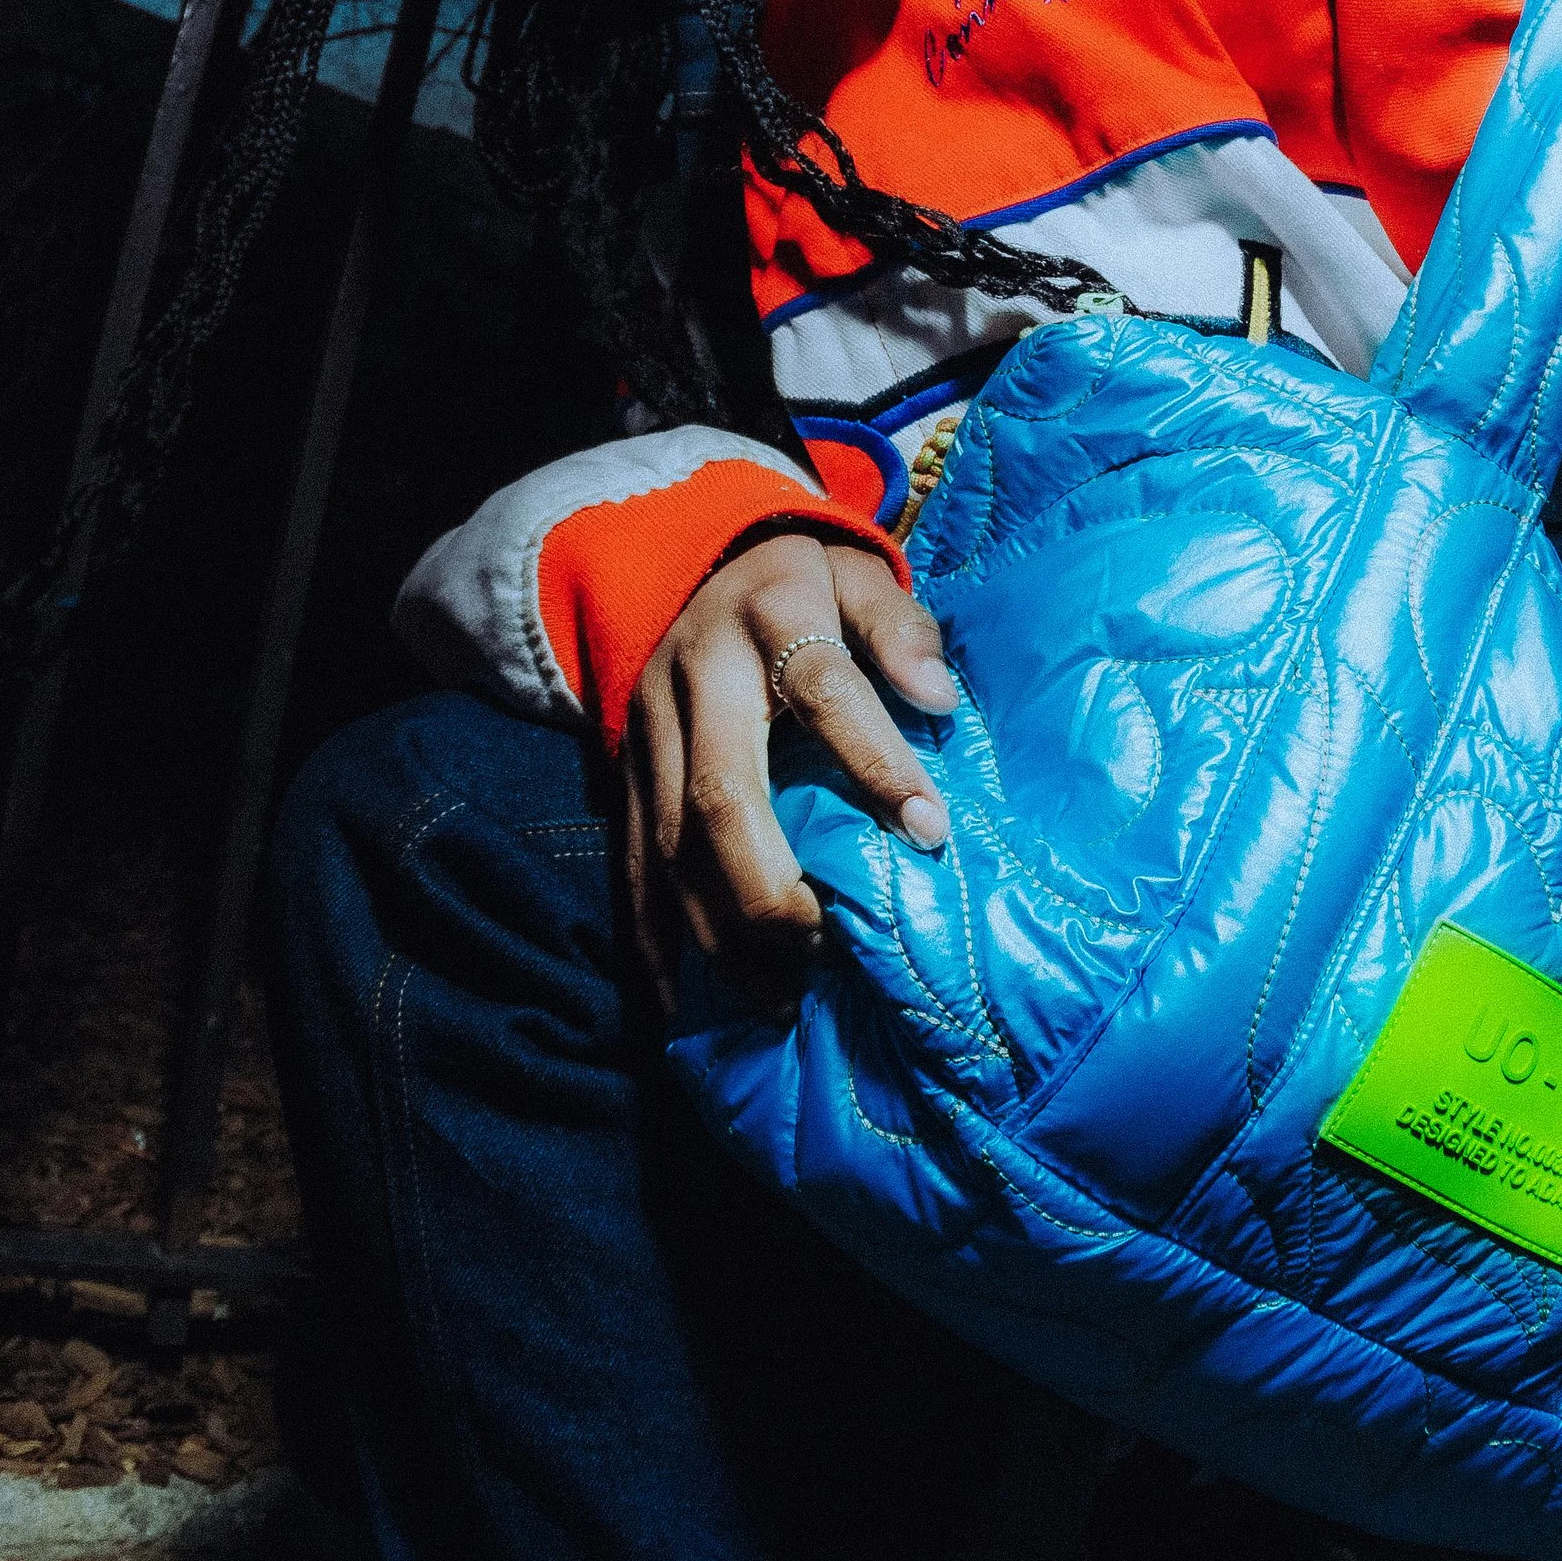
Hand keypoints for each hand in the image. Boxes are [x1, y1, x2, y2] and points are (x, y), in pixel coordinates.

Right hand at [623, 529, 956, 1004]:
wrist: (697, 560)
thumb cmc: (805, 584)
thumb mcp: (860, 576)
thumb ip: (900, 629)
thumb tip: (938, 696)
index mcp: (768, 615)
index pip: (820, 687)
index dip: (874, 760)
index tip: (929, 831)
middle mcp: (696, 675)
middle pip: (720, 792)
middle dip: (770, 884)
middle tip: (826, 946)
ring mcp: (649, 728)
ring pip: (667, 843)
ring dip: (719, 928)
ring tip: (777, 997)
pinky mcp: (623, 769)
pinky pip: (628, 862)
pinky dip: (650, 936)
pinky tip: (676, 1000)